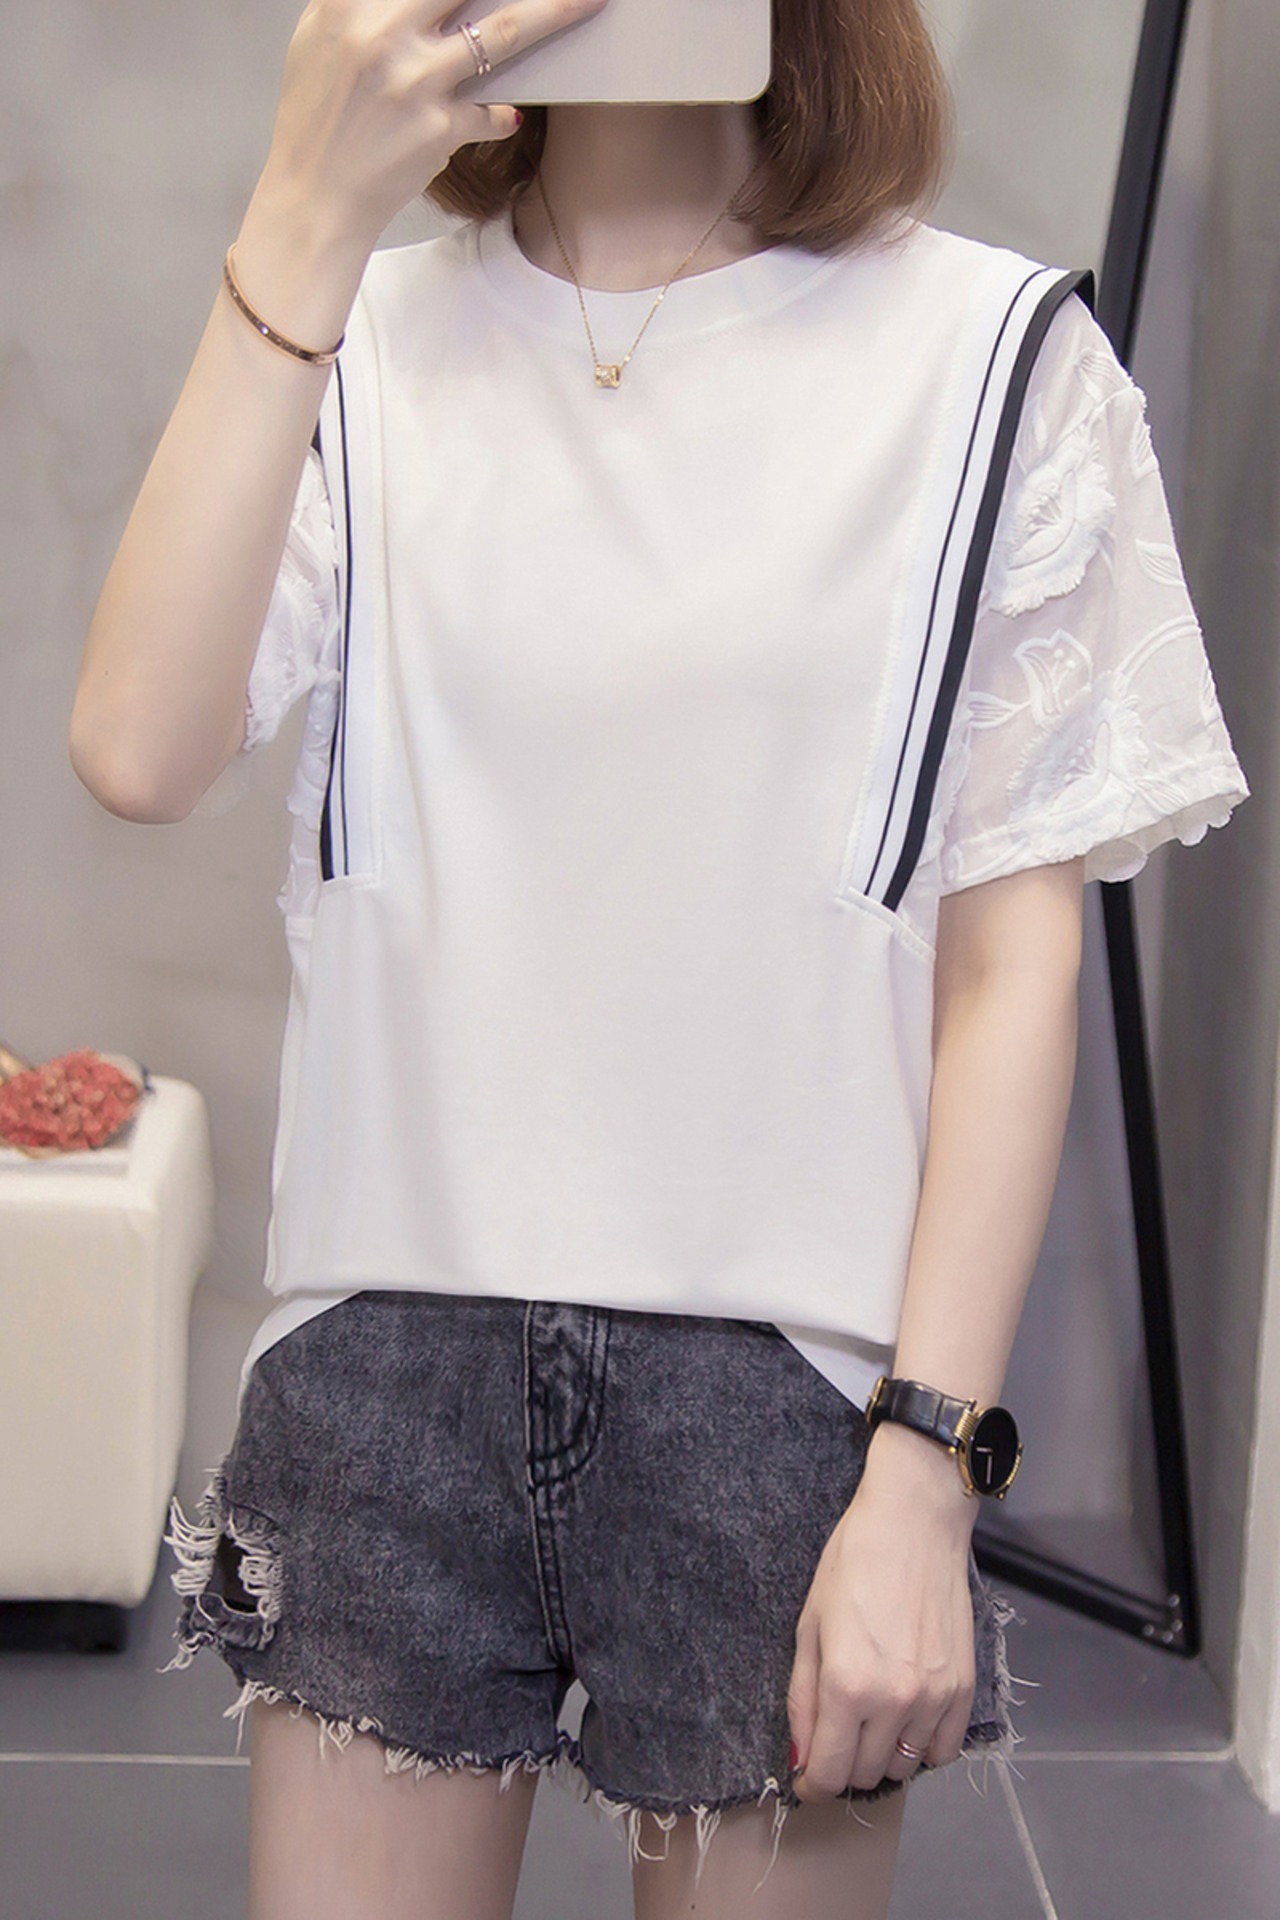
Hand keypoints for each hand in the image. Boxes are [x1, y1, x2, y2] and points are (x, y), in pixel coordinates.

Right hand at [264, 0, 611, 246]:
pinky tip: (506, 115)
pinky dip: (500, 114)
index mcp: (347, 4)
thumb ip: (360, 1)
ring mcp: (415, 81)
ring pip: (504, 31)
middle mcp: (381, 34)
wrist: (315, 195)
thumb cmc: (317, 117)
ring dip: (554, 13)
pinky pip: (491, 110)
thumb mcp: (321, 36)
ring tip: (587, 1)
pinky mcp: (440, 128)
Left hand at [787, 1432, 977, 1799]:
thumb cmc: (852, 1562)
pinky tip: (907, 1719)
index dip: (812, 1783)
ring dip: (882, 1754)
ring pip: (905, 1766)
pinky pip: (945, 1750)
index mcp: (847, 1685)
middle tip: (836, 1732)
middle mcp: (894, 1702)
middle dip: (843, 1763)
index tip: (807, 1778)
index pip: (829, 1772)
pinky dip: (923, 1747)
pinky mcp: (965, 1688)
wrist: (915, 1523)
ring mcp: (935, 1697)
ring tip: (871, 1719)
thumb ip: (803, 1697)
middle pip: (865, 1773)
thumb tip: (801, 1756)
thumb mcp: (810, 1625)